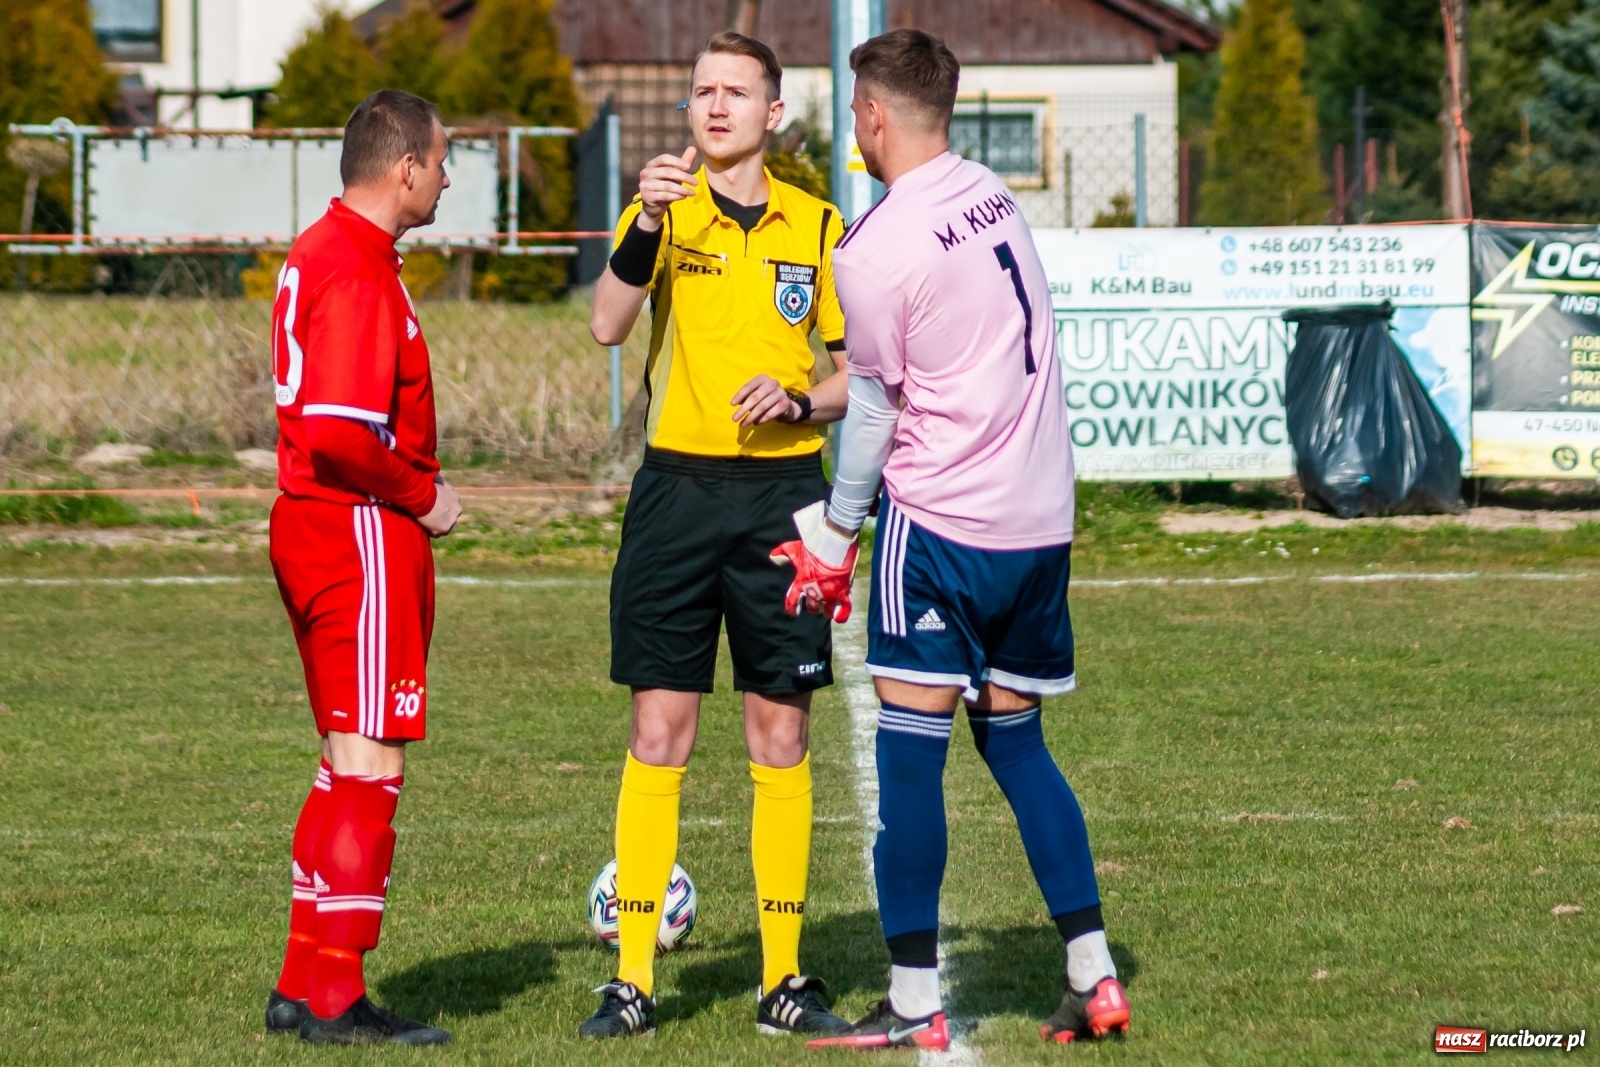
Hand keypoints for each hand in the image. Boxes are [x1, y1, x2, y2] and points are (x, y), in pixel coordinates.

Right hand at [419, 478, 460, 537]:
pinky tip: (424, 527)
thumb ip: (439, 481)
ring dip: (436, 525)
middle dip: (442, 517)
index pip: (451, 505)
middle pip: (450, 516)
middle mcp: (457, 509)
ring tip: (425, 523)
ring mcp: (452, 520)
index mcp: (456, 497)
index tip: (433, 507)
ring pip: (445, 526)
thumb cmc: (426, 486)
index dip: (442, 507)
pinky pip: (437, 533)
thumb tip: (435, 475)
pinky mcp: (444, 529)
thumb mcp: (436, 480)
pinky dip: (431, 531)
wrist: (422, 496)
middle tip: (429, 516)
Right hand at [637, 147, 697, 227]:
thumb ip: (683, 162)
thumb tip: (693, 148)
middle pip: (667, 171)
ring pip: (667, 185)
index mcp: (652, 164)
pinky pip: (664, 195)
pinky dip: (676, 196)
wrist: (654, 207)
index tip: (689, 166)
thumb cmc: (666, 187)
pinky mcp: (647, 196)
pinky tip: (684, 197)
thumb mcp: (675, 174)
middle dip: (684, 176)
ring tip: (692, 193)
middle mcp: (646, 173)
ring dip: (682, 189)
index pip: (664, 158)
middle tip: (696, 183)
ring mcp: (645, 185)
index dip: (677, 161)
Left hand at [732, 374, 798, 425]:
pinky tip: (756, 423)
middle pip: (755, 397)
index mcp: (763, 378)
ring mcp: (780, 393)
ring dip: (751, 417)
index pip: (749, 386)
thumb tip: (735, 403)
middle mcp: (773, 383)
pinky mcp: (785, 404)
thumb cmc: (766, 399)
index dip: (740, 395)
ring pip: (762, 406)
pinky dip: (761, 419)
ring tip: (743, 424)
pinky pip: (770, 413)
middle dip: (743, 409)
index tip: (732, 404)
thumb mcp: (756, 395)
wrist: (786, 405)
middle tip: (734, 419)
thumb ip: (746, 397)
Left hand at [770, 501, 858, 623]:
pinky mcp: (843, 592)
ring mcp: (829, 594)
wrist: (833, 546)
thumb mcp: (793, 549)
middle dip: (812, 608)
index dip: (792, 608)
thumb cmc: (813, 548)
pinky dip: (841, 615)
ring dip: (825, 611)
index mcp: (801, 584)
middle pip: (811, 607)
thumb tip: (772, 558)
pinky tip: (838, 618)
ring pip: (826, 610)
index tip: (793, 612)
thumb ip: (781, 554)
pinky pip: (844, 609)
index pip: (792, 601)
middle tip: (814, 606)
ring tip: (826, 612)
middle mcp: (814, 592)